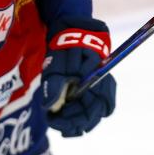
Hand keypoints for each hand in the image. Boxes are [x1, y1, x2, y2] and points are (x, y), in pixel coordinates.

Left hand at [41, 18, 115, 136]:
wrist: (74, 30)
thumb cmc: (65, 46)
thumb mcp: (56, 63)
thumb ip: (54, 86)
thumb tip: (50, 108)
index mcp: (95, 82)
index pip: (89, 112)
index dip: (72, 122)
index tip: (54, 121)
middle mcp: (103, 86)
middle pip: (92, 116)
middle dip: (73, 124)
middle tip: (55, 125)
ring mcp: (101, 86)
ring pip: (93, 112)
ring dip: (77, 120)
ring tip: (60, 123)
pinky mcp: (96, 85)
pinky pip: (92, 105)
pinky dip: (80, 112)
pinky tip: (67, 115)